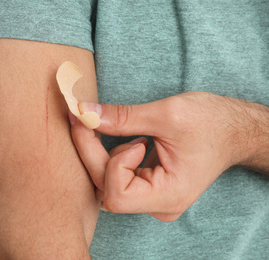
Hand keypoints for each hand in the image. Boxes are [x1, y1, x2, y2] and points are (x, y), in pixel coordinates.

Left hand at [70, 91, 255, 221]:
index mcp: (169, 196)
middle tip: (85, 117)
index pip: (117, 195)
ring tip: (114, 128)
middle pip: (106, 188)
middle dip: (91, 151)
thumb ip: (122, 117)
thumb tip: (84, 112)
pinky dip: (110, 156)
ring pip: (107, 184)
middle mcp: (159, 205)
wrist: (233, 130)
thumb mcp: (166, 115)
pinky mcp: (148, 188)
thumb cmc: (211, 123)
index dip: (111, 162)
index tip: (128, 136)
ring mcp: (152, 199)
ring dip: (99, 153)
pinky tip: (121, 138)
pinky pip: (116, 178)